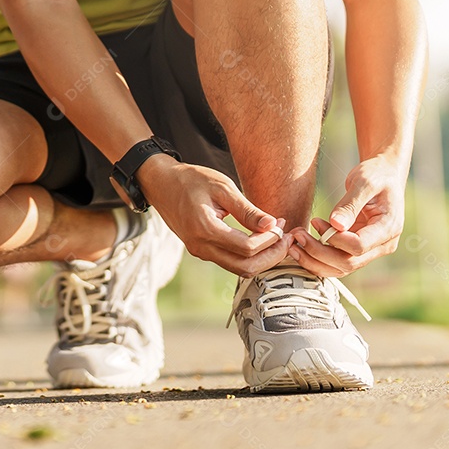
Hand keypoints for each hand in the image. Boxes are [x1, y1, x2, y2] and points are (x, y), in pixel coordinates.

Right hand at [139, 156, 290, 275]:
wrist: (161, 184)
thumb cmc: (191, 180)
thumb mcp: (222, 187)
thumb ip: (247, 210)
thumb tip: (271, 225)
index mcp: (205, 229)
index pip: (247, 248)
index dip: (270, 240)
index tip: (280, 223)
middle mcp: (201, 247)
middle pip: (246, 267)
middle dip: (271, 255)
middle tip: (286, 238)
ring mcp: (199, 252)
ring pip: (239, 269)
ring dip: (262, 258)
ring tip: (277, 238)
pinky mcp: (201, 251)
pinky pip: (230, 261)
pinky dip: (249, 256)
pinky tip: (260, 239)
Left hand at [288, 154, 406, 277]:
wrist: (383, 177)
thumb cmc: (376, 175)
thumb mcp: (365, 181)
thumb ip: (350, 204)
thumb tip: (335, 225)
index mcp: (389, 228)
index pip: (358, 246)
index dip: (334, 238)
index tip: (316, 222)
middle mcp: (382, 245)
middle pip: (348, 262)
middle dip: (318, 252)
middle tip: (297, 236)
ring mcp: (370, 251)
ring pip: (340, 268)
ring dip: (313, 261)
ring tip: (293, 245)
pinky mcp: (357, 250)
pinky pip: (336, 263)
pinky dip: (317, 259)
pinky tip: (301, 247)